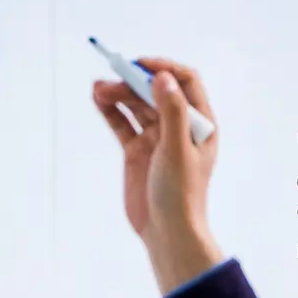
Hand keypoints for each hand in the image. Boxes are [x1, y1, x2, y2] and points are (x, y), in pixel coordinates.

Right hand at [92, 57, 224, 294]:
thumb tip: (163, 77)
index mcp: (199, 123)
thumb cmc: (181, 194)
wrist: (166, 232)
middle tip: (112, 76)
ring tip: (98, 89)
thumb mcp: (177, 150)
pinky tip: (98, 99)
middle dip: (134, 81)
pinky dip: (111, 110)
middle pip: (155, 91)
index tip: (140, 64)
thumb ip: (172, 113)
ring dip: (118, 93)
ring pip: (135, 105)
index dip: (163, 68)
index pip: (185, 82)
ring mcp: (156, 138)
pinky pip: (123, 123)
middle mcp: (179, 126)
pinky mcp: (137, 151)